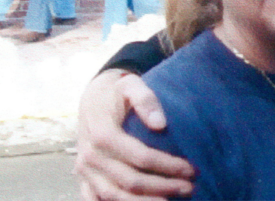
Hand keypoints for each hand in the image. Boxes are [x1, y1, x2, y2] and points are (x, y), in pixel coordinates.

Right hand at [75, 70, 195, 199]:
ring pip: (113, 197)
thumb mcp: (131, 85)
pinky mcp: (83, 178)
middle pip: (130, 181)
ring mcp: (84, 170)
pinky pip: (95, 200)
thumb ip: (146, 99)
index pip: (140, 157)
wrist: (91, 98)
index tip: (191, 169)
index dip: (167, 166)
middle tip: (190, 188)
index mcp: (103, 133)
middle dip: (163, 188)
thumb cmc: (117, 92)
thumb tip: (161, 124)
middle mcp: (90, 155)